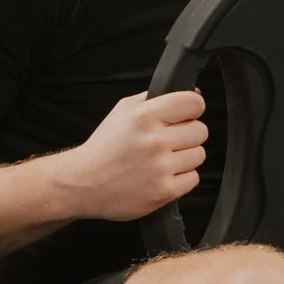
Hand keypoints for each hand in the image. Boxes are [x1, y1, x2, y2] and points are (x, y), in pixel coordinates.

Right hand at [62, 91, 207, 219]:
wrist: (82, 182)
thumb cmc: (105, 146)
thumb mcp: (123, 110)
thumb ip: (155, 98)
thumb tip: (193, 92)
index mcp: (144, 116)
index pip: (193, 103)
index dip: (192, 108)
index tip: (186, 115)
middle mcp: (154, 140)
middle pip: (201, 131)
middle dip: (188, 135)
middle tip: (170, 141)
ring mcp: (160, 167)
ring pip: (199, 155)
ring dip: (185, 157)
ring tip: (163, 160)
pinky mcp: (164, 191)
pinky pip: (193, 178)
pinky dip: (181, 178)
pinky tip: (162, 176)